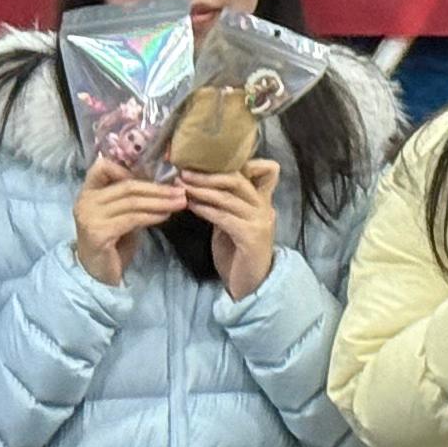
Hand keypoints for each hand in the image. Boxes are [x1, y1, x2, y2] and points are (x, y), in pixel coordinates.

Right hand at [73, 158, 186, 284]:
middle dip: (157, 188)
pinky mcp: (99, 232)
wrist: (97, 273)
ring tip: (180, 202)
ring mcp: (90, 216)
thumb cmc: (112, 242)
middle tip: (181, 191)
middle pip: (127, 186)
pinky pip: (132, 218)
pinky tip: (166, 215)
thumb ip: (130, 197)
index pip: (103, 167)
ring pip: (132, 201)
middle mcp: (85, 201)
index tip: (155, 176)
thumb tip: (162, 183)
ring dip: (160, 201)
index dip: (129, 168)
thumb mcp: (120, 214)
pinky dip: (152, 215)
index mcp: (88, 191)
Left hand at [176, 159, 281, 298]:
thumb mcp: (232, 222)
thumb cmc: (238, 254)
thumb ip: (225, 204)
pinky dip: (206, 209)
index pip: (266, 170)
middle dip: (208, 174)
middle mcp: (265, 207)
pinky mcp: (250, 237)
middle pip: (239, 179)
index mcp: (263, 201)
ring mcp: (259, 221)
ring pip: (229, 197)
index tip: (210, 161)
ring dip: (202, 190)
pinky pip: (224, 217)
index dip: (242, 161)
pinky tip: (191, 206)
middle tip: (184, 172)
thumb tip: (201, 184)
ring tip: (182, 186)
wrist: (251, 285)